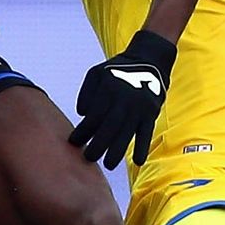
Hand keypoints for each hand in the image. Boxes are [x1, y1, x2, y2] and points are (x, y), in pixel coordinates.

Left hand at [71, 30, 176, 168]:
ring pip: (127, 133)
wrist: (149, 60)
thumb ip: (86, 93)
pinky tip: (137, 162)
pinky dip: (142, 147)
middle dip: (97, 146)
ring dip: (117, 151)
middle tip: (87, 158)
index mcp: (108, 90)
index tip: (73, 142)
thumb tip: (82, 115)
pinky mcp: (152, 112)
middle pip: (109, 128)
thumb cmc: (117, 69)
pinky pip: (147, 132)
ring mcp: (139, 107)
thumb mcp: (96, 73)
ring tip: (108, 165)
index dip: (82, 131)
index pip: (93, 116)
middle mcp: (124, 99)